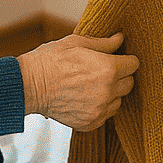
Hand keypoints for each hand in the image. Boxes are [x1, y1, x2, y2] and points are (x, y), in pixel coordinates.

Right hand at [17, 33, 139, 131]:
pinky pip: (106, 115)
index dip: (126, 59)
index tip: (118, 57)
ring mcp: (98, 110)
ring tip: (93, 84)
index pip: (134, 64)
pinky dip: (101, 107)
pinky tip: (86, 97)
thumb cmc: (51, 60)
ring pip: (119, 100)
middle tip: (104, 70)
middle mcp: (107, 92)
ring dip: (112, 92)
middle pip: (130, 83)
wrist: (28, 86)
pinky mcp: (90, 123)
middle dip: (121, 75)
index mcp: (107, 69)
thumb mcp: (78, 42)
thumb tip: (120, 38)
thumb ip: (104, 43)